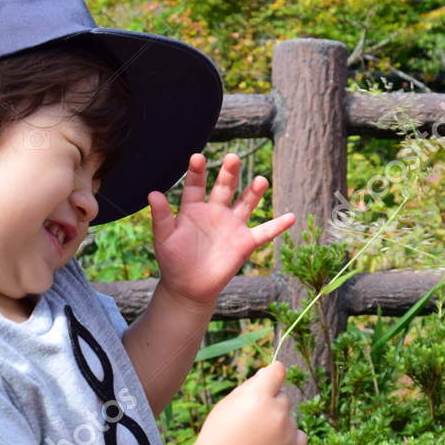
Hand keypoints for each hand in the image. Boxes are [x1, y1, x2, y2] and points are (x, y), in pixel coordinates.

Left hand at [150, 153, 294, 307]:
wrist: (188, 287)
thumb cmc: (173, 261)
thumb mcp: (164, 238)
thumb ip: (161, 217)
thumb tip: (153, 193)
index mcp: (193, 208)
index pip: (195, 185)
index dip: (196, 172)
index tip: (197, 157)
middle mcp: (215, 212)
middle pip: (224, 187)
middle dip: (229, 173)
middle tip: (232, 158)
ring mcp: (232, 226)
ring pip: (246, 204)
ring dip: (254, 192)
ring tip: (261, 180)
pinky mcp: (245, 243)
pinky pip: (264, 232)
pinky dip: (278, 225)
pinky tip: (291, 217)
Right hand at [193, 361, 307, 444]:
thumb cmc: (220, 433)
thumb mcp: (228, 403)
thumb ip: (251, 385)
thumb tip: (270, 371)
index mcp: (258, 396)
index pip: (278, 371)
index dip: (273, 374)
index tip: (272, 377)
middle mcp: (276, 412)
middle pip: (283, 397)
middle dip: (271, 405)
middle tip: (251, 423)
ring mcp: (288, 431)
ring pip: (290, 417)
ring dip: (278, 424)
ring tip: (257, 440)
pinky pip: (299, 435)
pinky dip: (288, 440)